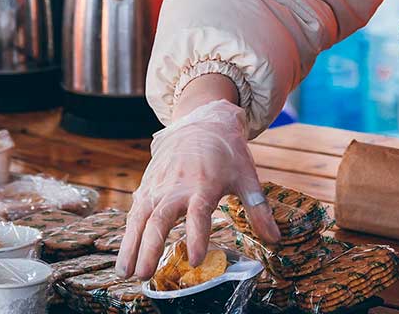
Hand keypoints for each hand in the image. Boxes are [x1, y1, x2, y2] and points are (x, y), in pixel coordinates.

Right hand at [116, 100, 279, 278]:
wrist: (201, 123)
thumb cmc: (227, 153)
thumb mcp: (247, 177)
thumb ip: (258, 209)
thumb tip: (275, 239)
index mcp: (204, 184)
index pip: (199, 214)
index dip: (197, 236)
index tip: (195, 260)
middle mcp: (177, 186)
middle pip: (160, 218)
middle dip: (150, 247)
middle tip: (144, 274)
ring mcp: (158, 186)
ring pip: (140, 217)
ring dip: (130, 245)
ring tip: (125, 273)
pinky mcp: (147, 186)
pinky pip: (134, 211)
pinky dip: (127, 233)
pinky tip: (124, 256)